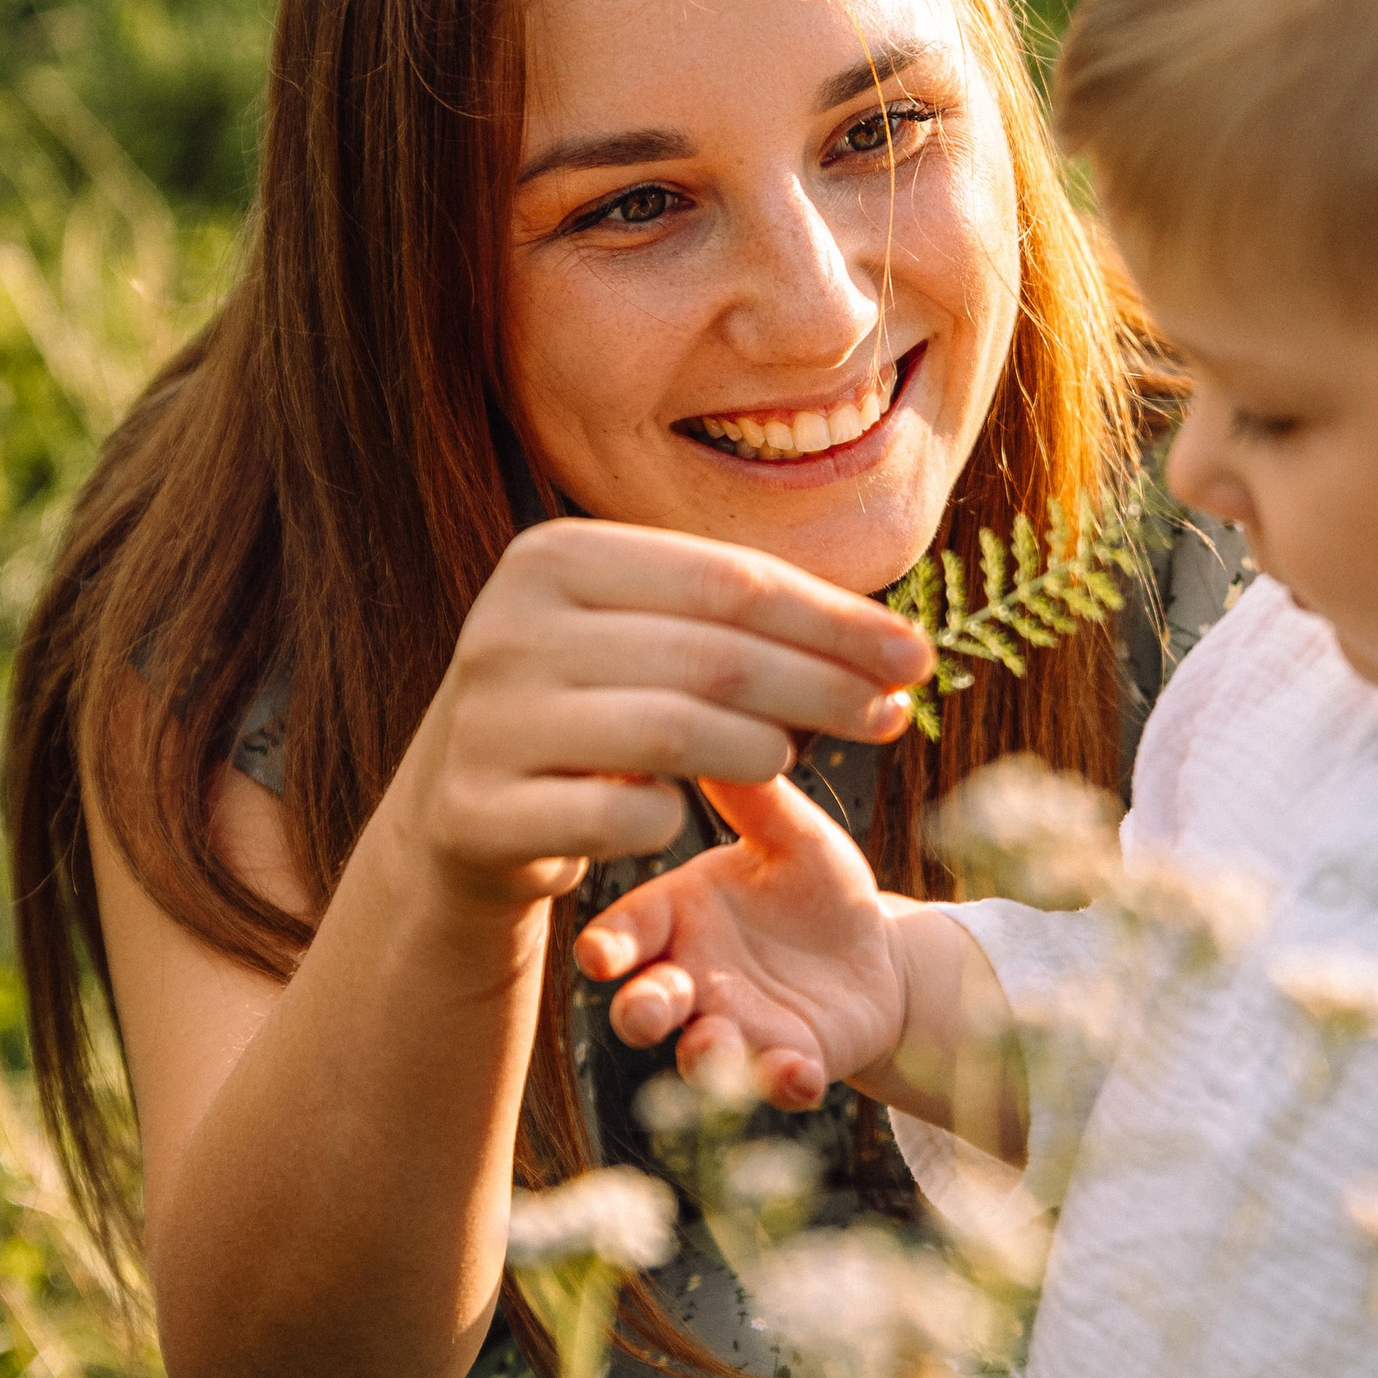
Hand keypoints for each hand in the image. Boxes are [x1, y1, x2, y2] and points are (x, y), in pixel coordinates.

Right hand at [405, 522, 932, 917]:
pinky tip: (675, 818)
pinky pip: (619, 820)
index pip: (731, 580)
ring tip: (790, 758)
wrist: (461, 806)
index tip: (917, 658)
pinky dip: (666, 822)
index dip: (836, 621)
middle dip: (823, 688)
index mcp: (553, 555)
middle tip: (890, 717)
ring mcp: (486, 721)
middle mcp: (508, 626)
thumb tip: (890, 646)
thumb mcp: (638, 637)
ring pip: (674, 735)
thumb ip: (737, 622)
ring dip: (760, 751)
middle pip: (714, 656)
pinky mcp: (477, 813)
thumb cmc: (587, 707)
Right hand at [576, 776, 912, 1109]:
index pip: (626, 932)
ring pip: (700, 1052)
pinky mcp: (789, 1063)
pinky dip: (784, 1084)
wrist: (876, 956)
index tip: (599, 955)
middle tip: (644, 1011)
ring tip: (715, 1045)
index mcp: (678, 917)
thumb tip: (717, 714)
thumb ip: (754, 801)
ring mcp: (737, 1027)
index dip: (610, 946)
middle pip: (644, 1004)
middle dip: (639, 1011)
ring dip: (703, 1056)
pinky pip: (778, 1082)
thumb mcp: (792, 837)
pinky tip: (800, 1074)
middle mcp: (692, 978)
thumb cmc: (815, 890)